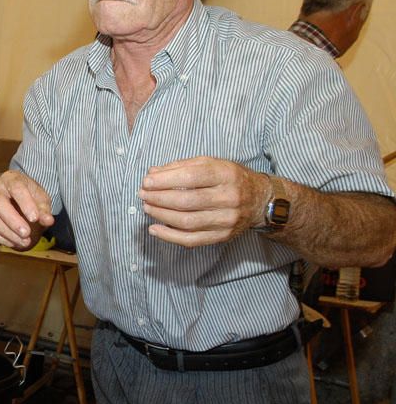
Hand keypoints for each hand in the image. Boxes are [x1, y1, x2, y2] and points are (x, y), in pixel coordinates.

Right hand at [0, 170, 53, 249]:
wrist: (17, 198)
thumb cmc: (29, 196)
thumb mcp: (40, 198)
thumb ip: (44, 209)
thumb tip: (48, 220)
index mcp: (10, 178)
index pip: (16, 188)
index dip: (25, 204)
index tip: (35, 218)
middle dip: (13, 221)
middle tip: (27, 234)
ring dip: (9, 233)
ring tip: (25, 242)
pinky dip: (2, 239)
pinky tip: (15, 243)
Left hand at [139, 156, 269, 246]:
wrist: (260, 201)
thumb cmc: (229, 178)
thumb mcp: (210, 163)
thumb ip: (181, 167)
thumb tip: (153, 174)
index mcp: (226, 175)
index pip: (191, 178)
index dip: (165, 180)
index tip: (147, 181)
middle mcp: (229, 198)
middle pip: (186, 201)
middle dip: (159, 198)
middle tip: (143, 194)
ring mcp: (227, 220)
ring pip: (186, 221)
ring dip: (161, 215)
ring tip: (147, 207)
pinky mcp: (222, 236)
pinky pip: (192, 240)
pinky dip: (169, 236)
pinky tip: (154, 228)